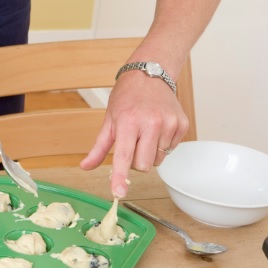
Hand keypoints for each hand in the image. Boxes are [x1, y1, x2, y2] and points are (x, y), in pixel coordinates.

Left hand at [80, 73, 188, 198]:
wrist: (150, 75)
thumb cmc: (126, 99)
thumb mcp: (109, 121)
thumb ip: (98, 148)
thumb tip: (85, 167)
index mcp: (128, 122)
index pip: (124, 156)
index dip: (120, 177)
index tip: (119, 192)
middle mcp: (151, 123)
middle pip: (143, 165)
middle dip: (136, 162)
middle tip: (132, 143)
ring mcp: (169, 124)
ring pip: (157, 160)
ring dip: (149, 153)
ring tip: (145, 133)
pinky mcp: (182, 124)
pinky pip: (170, 150)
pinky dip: (162, 145)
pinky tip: (158, 129)